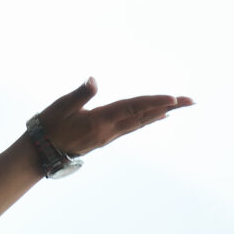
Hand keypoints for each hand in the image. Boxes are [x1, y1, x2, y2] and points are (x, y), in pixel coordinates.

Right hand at [38, 77, 192, 155]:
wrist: (43, 153)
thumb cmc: (49, 126)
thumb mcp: (61, 107)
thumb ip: (79, 94)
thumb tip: (93, 80)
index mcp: (100, 121)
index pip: (132, 108)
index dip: (153, 102)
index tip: (173, 99)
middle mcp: (109, 130)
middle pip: (144, 116)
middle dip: (168, 107)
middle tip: (191, 101)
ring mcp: (109, 135)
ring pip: (140, 122)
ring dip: (161, 112)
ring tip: (179, 106)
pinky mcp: (106, 137)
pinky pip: (133, 127)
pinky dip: (148, 119)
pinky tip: (157, 117)